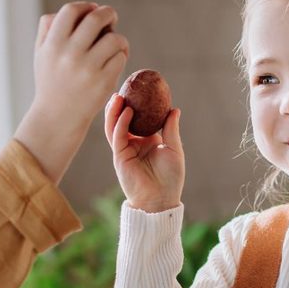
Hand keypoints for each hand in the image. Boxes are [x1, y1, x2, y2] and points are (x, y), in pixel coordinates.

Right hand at [13, 2, 130, 182]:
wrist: (57, 117)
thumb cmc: (51, 80)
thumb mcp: (41, 53)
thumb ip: (49, 27)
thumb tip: (78, 9)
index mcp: (52, 45)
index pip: (71, 10)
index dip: (85, 6)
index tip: (92, 10)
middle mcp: (69, 55)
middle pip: (96, 18)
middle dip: (108, 14)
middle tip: (111, 19)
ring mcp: (87, 69)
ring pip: (113, 38)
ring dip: (118, 38)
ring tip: (115, 45)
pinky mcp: (103, 82)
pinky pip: (120, 57)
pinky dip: (121, 55)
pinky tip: (116, 59)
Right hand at [105, 93, 183, 212]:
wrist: (161, 198)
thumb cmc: (170, 178)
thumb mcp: (174, 149)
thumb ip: (171, 129)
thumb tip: (174, 109)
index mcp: (145, 141)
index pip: (136, 119)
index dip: (134, 105)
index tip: (137, 89)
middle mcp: (132, 144)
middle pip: (120, 120)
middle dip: (118, 105)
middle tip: (123, 89)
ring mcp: (124, 150)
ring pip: (114, 127)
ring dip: (114, 111)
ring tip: (118, 96)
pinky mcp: (120, 157)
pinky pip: (118, 136)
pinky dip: (121, 123)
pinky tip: (127, 112)